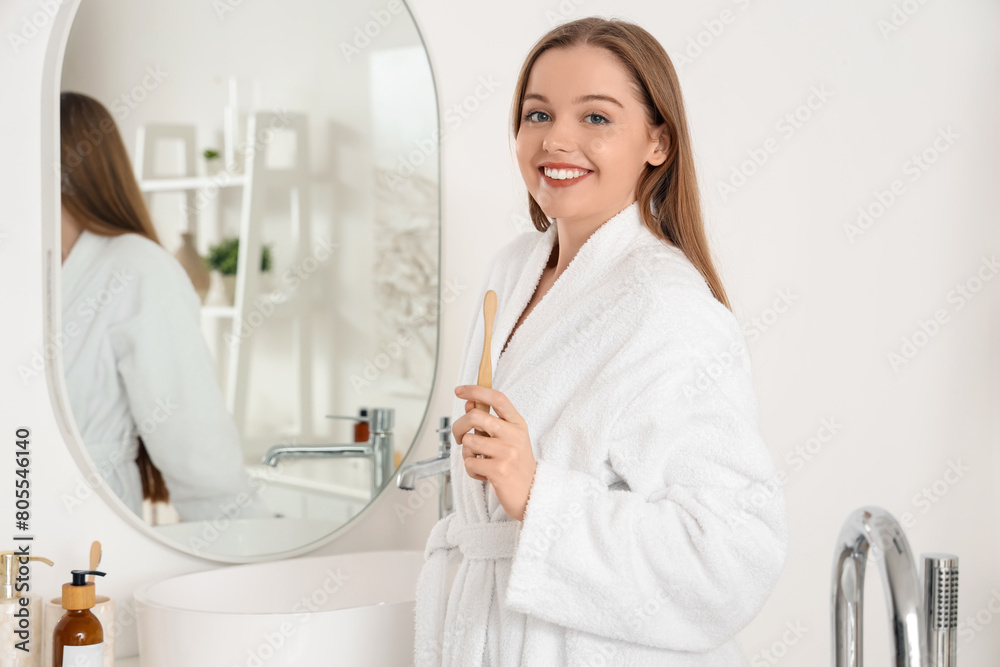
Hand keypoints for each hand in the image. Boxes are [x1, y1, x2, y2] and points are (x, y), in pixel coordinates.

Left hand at [453, 385, 536, 521]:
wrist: (531, 493)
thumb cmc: (516, 464)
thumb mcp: (508, 437)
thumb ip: (489, 420)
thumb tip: (470, 403)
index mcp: (517, 423)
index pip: (497, 398)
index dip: (476, 390)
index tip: (460, 391)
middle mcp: (514, 435)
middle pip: (475, 416)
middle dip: (459, 426)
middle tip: (460, 437)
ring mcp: (507, 452)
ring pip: (469, 441)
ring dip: (467, 452)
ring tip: (480, 460)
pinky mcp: (499, 470)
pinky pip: (470, 462)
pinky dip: (471, 469)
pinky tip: (484, 473)